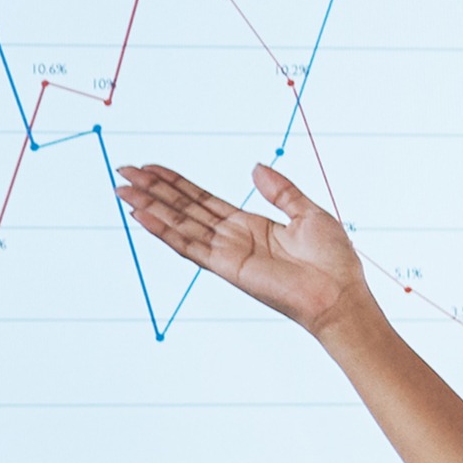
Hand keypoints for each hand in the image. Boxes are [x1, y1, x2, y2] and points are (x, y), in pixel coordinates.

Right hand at [117, 162, 369, 335]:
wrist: (340, 295)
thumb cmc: (333, 261)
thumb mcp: (309, 213)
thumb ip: (281, 190)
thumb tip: (255, 167)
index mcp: (250, 226)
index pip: (202, 200)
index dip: (175, 183)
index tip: (150, 167)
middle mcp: (232, 238)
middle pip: (183, 209)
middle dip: (153, 190)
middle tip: (124, 171)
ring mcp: (226, 253)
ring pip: (178, 224)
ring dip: (149, 206)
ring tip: (122, 189)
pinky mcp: (226, 268)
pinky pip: (188, 246)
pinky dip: (163, 231)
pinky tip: (140, 215)